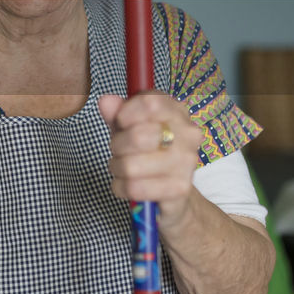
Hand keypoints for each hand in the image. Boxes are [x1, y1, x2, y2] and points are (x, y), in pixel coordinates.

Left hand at [97, 91, 202, 228]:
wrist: (172, 191)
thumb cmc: (148, 152)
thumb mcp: (129, 128)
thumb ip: (117, 113)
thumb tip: (106, 101)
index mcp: (176, 111)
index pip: (150, 103)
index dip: (125, 113)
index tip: (121, 122)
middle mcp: (187, 134)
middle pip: (138, 136)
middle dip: (117, 146)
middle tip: (119, 151)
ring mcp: (186, 162)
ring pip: (131, 166)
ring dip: (117, 169)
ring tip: (123, 169)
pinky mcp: (180, 189)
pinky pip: (134, 188)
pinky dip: (121, 187)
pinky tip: (127, 185)